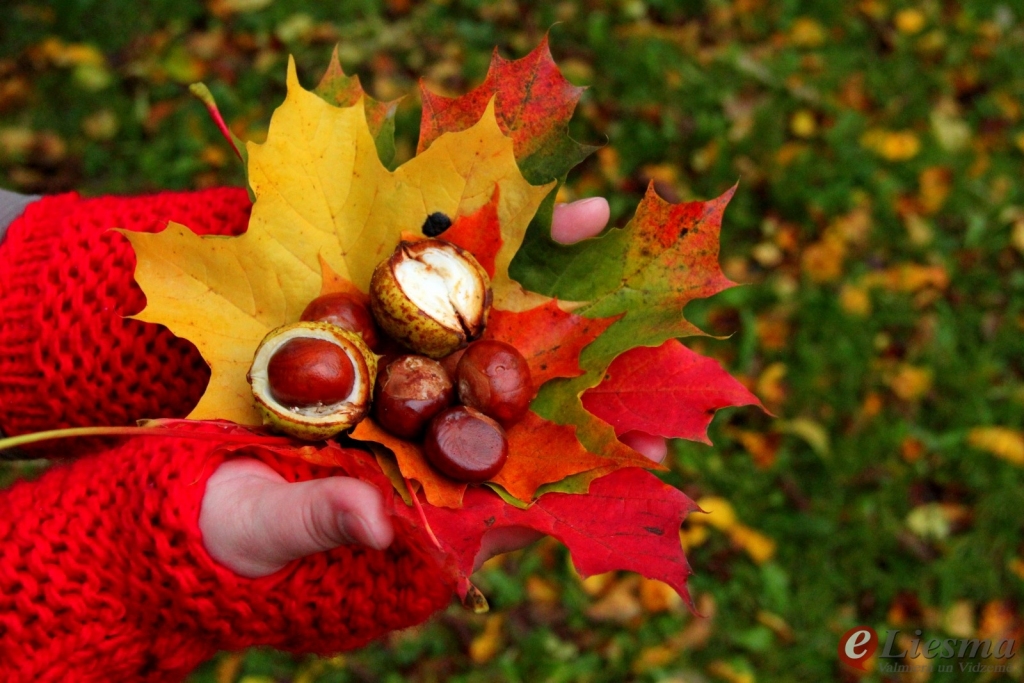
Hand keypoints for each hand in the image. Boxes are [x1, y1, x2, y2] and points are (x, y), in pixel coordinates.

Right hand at [200, 197, 666, 577]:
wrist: (184, 453)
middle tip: (675, 377)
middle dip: (602, 391)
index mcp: (428, 503)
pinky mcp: (391, 323)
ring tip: (628, 263)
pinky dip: (505, 244)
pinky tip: (567, 213)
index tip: (652, 459)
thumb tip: (379, 520)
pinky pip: (456, 279)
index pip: (524, 495)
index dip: (591, 477)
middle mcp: (439, 435)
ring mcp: (419, 375)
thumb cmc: (224, 517)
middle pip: (535, 413)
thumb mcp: (261, 522)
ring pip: (505, 339)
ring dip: (569, 301)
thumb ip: (321, 519)